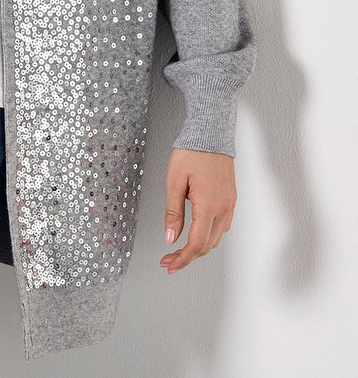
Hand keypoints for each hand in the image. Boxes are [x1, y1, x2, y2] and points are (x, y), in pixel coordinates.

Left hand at [160, 147, 236, 273]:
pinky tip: (196, 233)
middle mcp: (223, 209)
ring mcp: (229, 205)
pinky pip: (222, 227)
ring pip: (216, 238)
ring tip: (179, 250)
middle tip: (169, 260)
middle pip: (207, 246)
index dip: (182, 259)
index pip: (196, 244)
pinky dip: (208, 236)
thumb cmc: (192, 153)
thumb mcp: (174, 181)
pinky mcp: (231, 200)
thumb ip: (173, 212)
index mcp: (208, 206)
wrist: (211, 134)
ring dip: (199, 248)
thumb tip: (170, 238)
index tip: (169, 265)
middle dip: (187, 257)